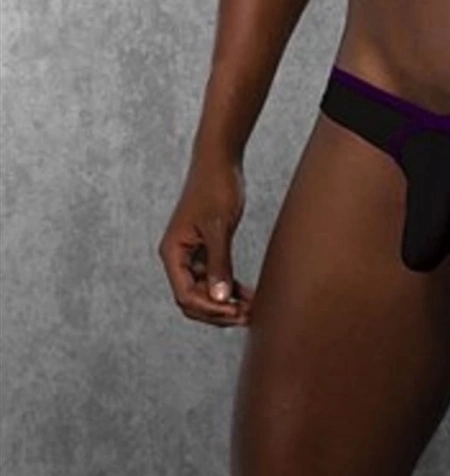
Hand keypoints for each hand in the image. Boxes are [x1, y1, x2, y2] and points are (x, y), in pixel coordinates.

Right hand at [158, 156, 253, 327]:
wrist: (219, 159)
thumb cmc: (215, 186)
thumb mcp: (219, 226)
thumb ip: (219, 263)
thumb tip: (220, 298)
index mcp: (173, 253)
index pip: (186, 295)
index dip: (210, 309)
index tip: (235, 312)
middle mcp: (178, 257)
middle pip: (192, 299)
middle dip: (217, 311)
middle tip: (246, 316)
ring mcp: (191, 253)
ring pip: (204, 290)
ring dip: (225, 302)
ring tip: (251, 309)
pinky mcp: (205, 247)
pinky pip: (213, 277)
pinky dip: (228, 287)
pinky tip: (247, 294)